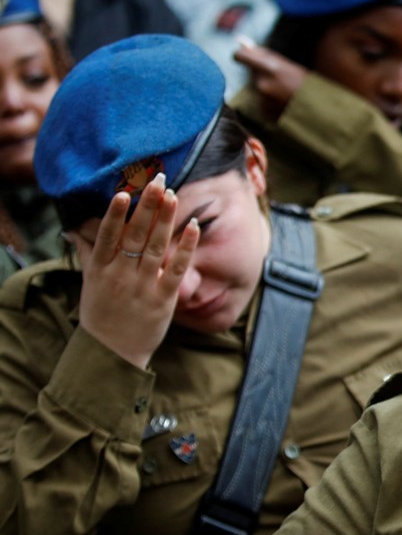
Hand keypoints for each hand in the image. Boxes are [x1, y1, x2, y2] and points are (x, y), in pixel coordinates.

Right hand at [71, 174, 198, 369]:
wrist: (111, 352)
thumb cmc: (101, 313)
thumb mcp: (89, 282)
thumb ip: (87, 253)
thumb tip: (75, 229)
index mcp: (100, 268)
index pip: (108, 235)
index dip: (115, 214)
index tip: (123, 191)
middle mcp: (120, 274)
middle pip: (135, 235)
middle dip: (147, 207)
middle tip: (158, 181)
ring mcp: (142, 286)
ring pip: (156, 248)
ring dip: (166, 220)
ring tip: (173, 196)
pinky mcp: (163, 299)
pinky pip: (176, 269)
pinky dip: (185, 248)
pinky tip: (193, 228)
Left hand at [233, 37, 305, 121]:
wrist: (321, 112)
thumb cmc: (307, 85)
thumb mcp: (287, 64)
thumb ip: (262, 54)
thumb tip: (240, 40)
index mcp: (270, 67)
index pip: (241, 56)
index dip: (243, 55)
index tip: (247, 57)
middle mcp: (263, 84)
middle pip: (252, 73)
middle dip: (261, 74)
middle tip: (281, 79)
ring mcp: (263, 101)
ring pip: (256, 88)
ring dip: (266, 88)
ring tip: (285, 92)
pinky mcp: (264, 113)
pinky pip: (261, 103)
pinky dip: (269, 102)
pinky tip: (284, 102)